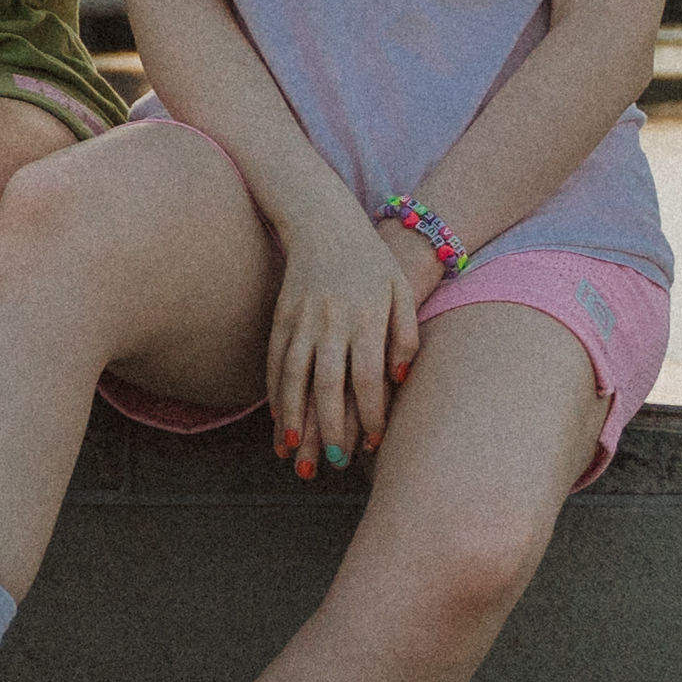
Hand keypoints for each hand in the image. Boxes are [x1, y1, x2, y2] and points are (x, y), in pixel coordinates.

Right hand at [261, 183, 424, 472]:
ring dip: (293, 417)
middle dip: (329, 427)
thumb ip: (406, 337)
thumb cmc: (373, 261)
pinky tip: (278, 418)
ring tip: (294, 450)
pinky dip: (274, 393)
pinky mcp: (281, 315)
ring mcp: (302, 318)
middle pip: (328, 384)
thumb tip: (399, 380)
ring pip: (294, 376)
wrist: (325, 221)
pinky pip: (275, 360)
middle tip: (333, 461)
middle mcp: (332, 321)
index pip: (368, 377)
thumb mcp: (402, 291)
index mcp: (367, 317)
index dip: (370, 414)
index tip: (372, 443)